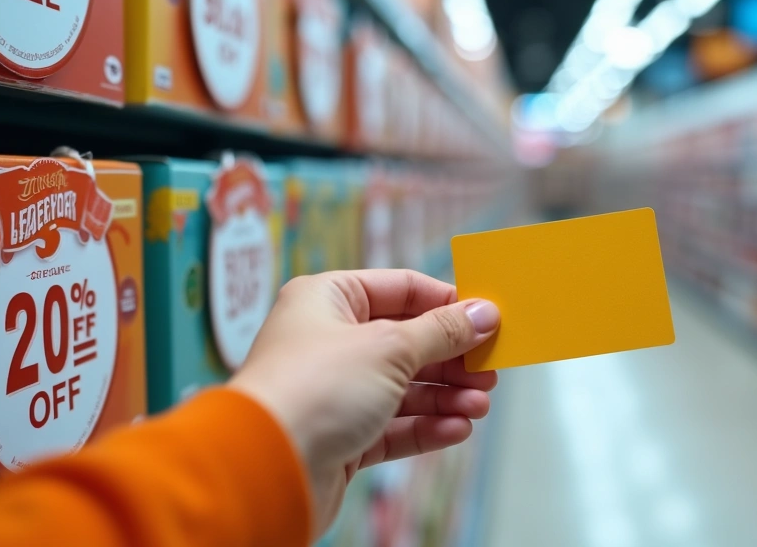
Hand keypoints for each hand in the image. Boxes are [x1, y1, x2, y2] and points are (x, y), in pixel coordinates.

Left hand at [228, 269, 499, 535]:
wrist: (266, 468)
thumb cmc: (312, 390)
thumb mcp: (389, 347)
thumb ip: (441, 331)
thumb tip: (482, 314)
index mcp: (327, 300)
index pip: (399, 289)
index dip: (446, 303)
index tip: (488, 318)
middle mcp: (327, 342)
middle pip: (406, 341)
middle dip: (452, 357)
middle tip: (491, 369)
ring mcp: (334, 393)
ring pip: (404, 388)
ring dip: (446, 396)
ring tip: (480, 403)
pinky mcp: (340, 438)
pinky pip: (393, 427)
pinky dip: (427, 427)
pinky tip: (457, 428)